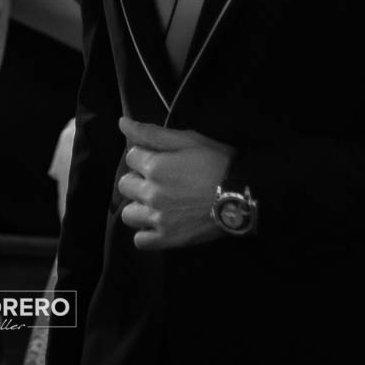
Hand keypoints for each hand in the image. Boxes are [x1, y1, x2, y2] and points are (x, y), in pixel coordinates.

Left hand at [116, 117, 233, 249]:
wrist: (242, 196)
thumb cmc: (217, 163)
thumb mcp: (188, 140)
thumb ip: (152, 133)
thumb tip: (122, 123)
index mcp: (154, 166)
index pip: (130, 157)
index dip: (145, 155)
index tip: (160, 159)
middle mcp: (150, 193)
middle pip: (125, 185)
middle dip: (138, 180)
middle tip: (159, 181)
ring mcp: (157, 219)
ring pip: (128, 214)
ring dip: (139, 208)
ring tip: (156, 205)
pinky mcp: (167, 239)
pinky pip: (140, 241)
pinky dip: (146, 234)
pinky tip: (158, 225)